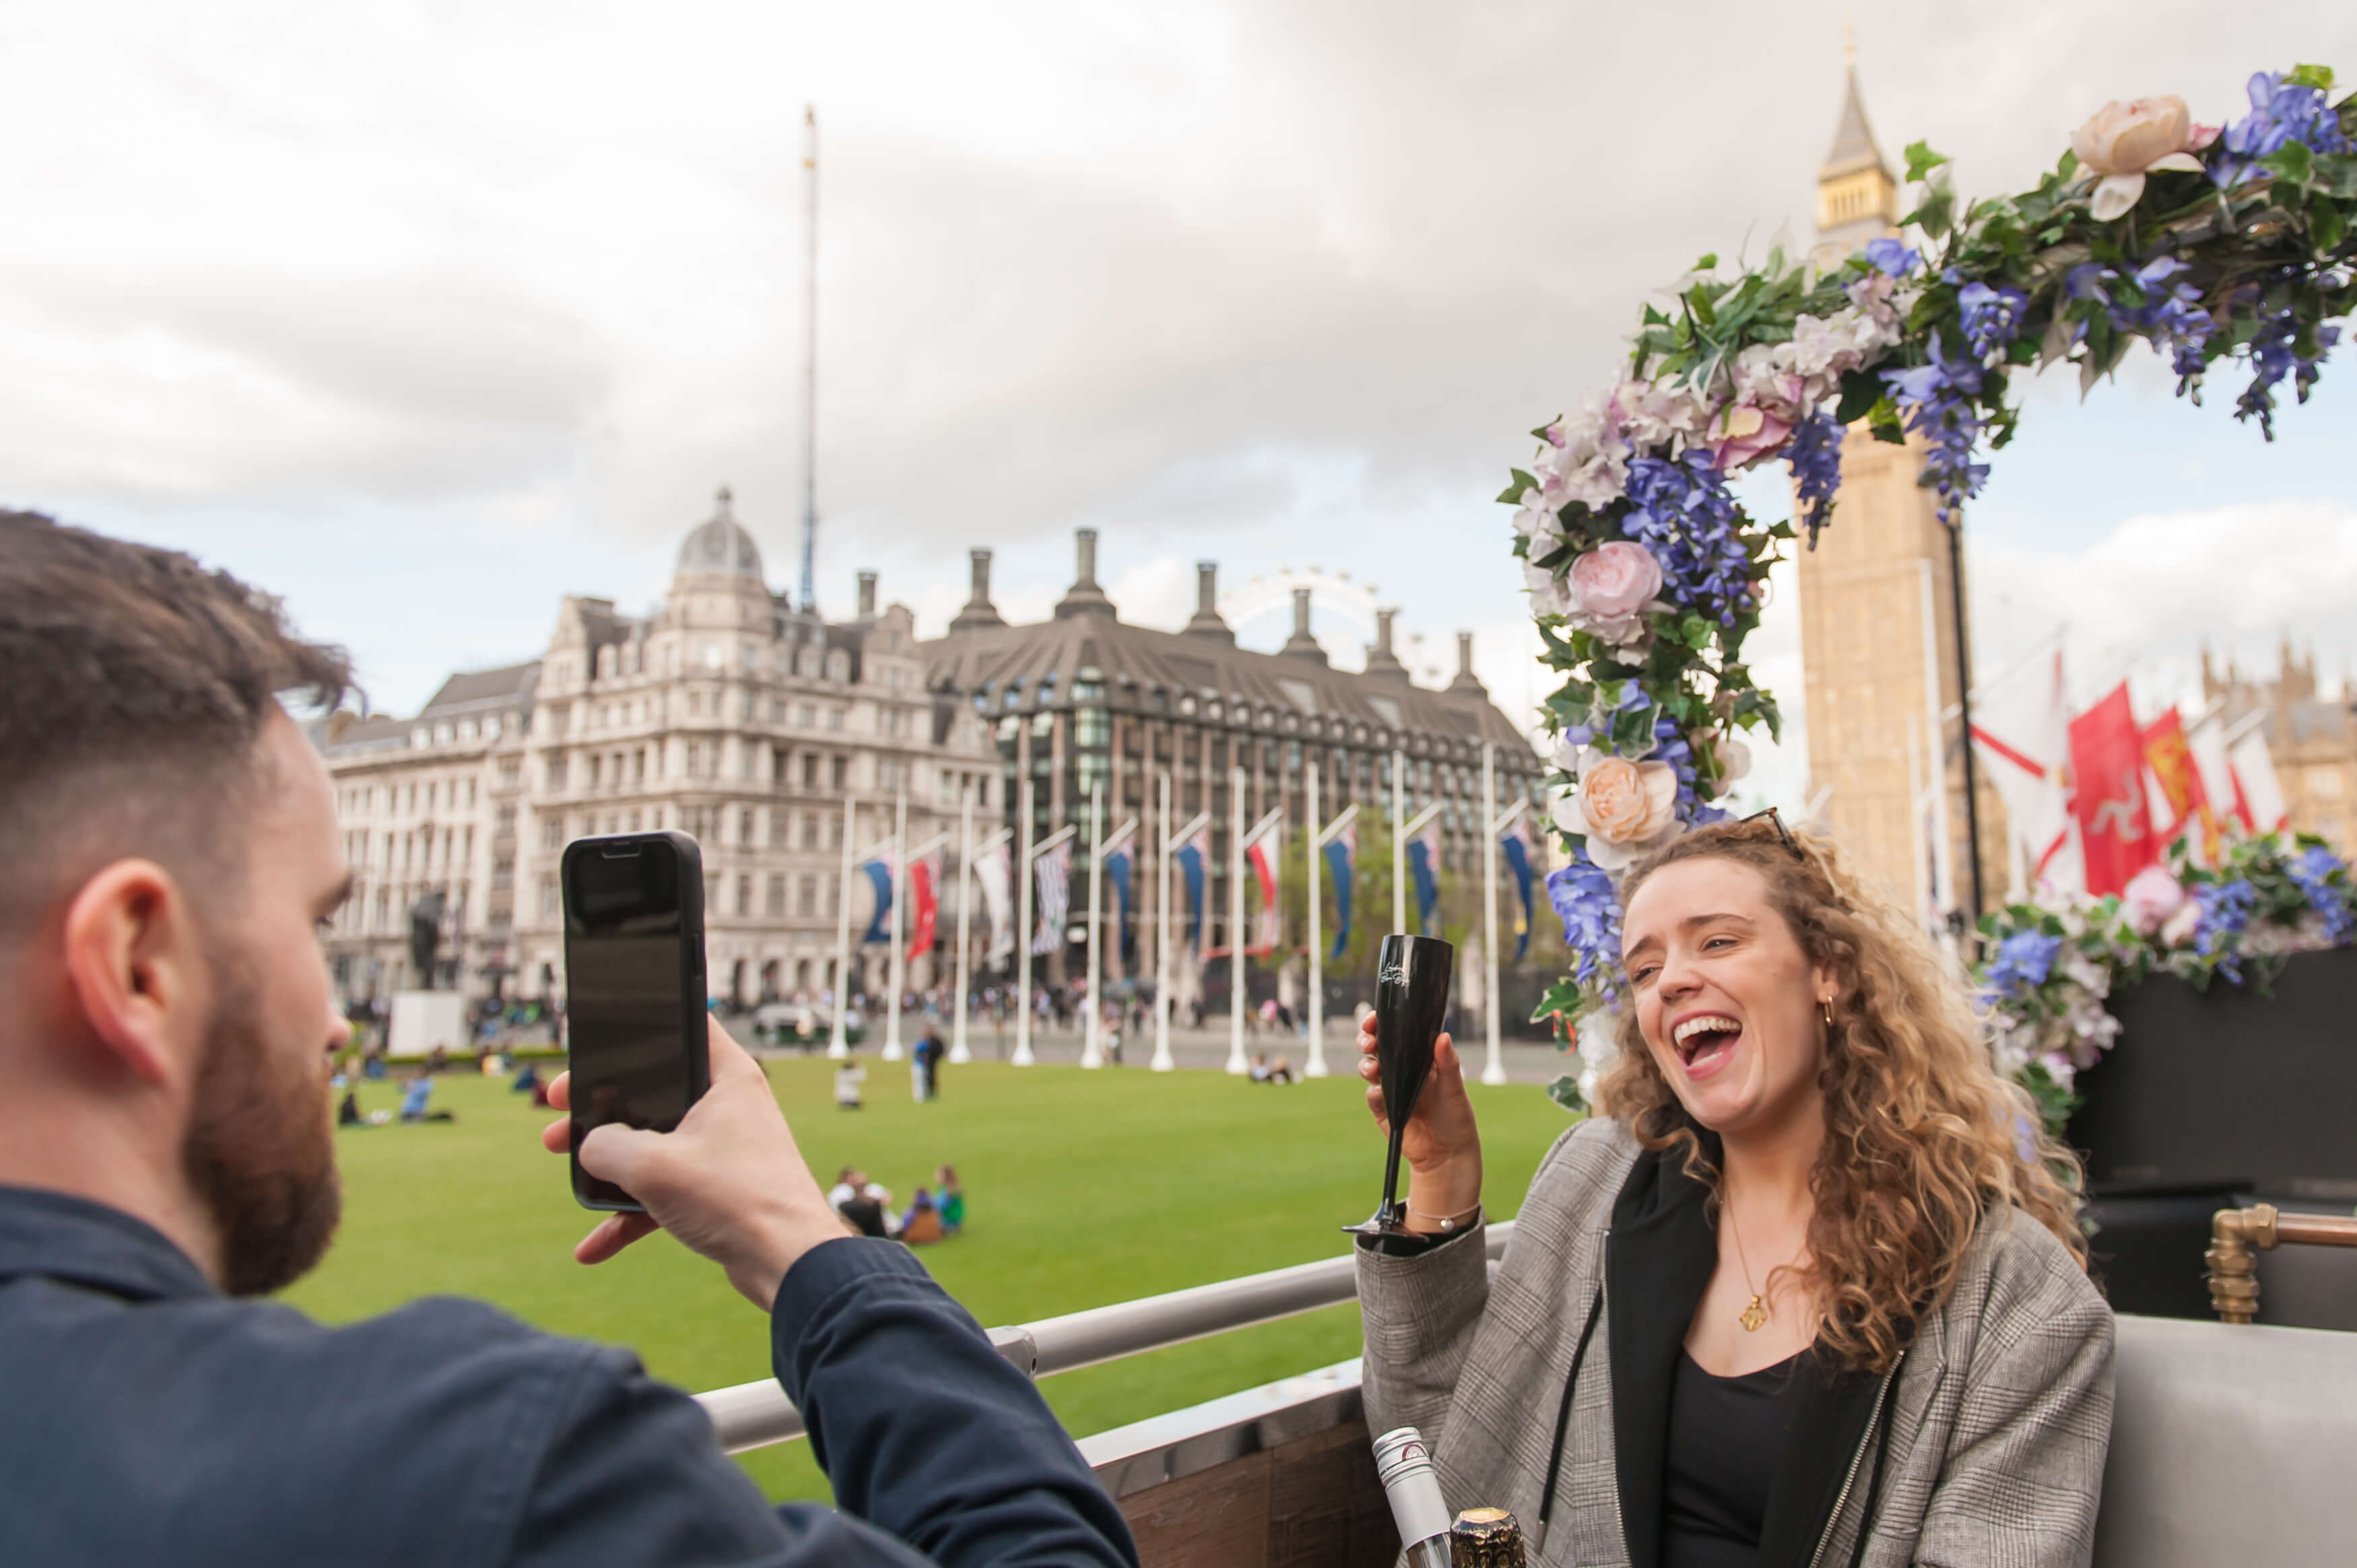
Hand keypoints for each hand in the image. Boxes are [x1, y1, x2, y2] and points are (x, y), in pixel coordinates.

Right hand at [541, 1018, 846, 1310]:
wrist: (788, 1264)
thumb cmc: (735, 1200)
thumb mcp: (651, 1166)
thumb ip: (605, 1146)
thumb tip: (589, 1148)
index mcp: (727, 1077)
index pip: (686, 1024)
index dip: (635, 1030)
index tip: (592, 1048)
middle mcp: (729, 1106)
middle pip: (655, 1090)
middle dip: (602, 1105)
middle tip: (559, 1110)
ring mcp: (724, 1149)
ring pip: (656, 1144)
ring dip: (611, 1161)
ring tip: (568, 1170)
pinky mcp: (719, 1190)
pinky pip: (666, 1191)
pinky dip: (631, 1213)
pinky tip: (594, 1245)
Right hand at [1358, 1015, 1482, 1228]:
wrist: (1448, 1155)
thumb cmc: (1456, 1118)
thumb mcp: (1455, 1089)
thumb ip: (1448, 1064)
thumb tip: (1443, 1036)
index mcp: (1420, 1059)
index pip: (1399, 1034)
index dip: (1383, 1024)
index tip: (1374, 1019)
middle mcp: (1403, 1070)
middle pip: (1377, 1047)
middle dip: (1367, 1040)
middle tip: (1369, 1042)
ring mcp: (1391, 1089)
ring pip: (1369, 1069)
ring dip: (1366, 1065)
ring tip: (1373, 1069)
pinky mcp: (1384, 1110)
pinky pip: (1373, 1097)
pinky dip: (1373, 1093)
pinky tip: (1379, 1093)